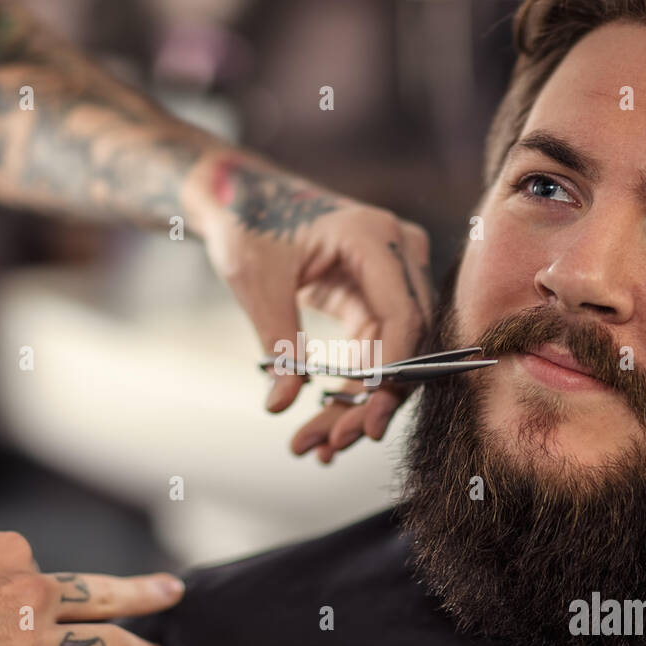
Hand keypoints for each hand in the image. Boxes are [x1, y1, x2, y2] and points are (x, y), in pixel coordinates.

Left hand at [192, 154, 434, 461]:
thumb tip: (281, 405)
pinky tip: (327, 428)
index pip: (403, 311)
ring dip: (359, 405)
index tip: (367, 417)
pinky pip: (374, 355)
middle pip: (405, 342)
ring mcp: (392, 277)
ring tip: (319, 447)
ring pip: (391, 357)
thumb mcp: (257, 280)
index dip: (391, 369)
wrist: (240, 198)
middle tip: (335, 444)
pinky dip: (351, 391)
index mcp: (374, 236)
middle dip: (372, 400)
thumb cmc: (248, 222)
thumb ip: (277, 341)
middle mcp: (397, 253)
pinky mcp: (375, 299)